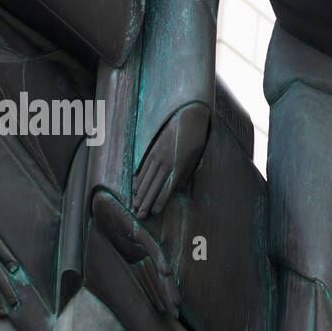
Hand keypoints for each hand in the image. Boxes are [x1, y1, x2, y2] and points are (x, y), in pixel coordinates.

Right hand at [92, 188, 177, 317]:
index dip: (157, 296)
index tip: (164, 312)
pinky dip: (159, 259)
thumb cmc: (101, 226)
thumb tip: (83, 286)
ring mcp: (142, 243)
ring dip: (167, 284)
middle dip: (166, 296)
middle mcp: (142, 253)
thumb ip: (100, 269)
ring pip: (159, 266)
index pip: (149, 281)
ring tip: (175, 302)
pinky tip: (166, 272)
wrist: (99, 205)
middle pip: (157, 278)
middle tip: (175, 314)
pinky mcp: (139, 231)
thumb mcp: (101, 253)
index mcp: (135, 258)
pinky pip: (151, 247)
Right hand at [132, 103, 209, 218]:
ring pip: (146, 177)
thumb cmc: (197, 138)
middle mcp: (166, 162)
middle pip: (153, 186)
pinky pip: (144, 166)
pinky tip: (134, 186)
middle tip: (139, 215)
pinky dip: (138, 177)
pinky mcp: (153, 149)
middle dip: (146, 202)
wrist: (188, 116)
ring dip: (140, 193)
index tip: (155, 213)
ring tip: (134, 204)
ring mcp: (157, 155)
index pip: (167, 188)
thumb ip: (187, 173)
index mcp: (179, 165)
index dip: (160, 201)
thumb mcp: (197, 156)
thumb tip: (178, 189)